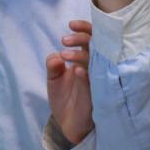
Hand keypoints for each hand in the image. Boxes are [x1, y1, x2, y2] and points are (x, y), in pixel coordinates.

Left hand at [45, 20, 93, 144]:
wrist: (67, 124)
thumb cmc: (64, 98)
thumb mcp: (53, 79)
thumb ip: (53, 66)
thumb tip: (55, 56)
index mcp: (85, 59)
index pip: (90, 38)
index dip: (83, 29)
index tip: (71, 25)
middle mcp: (94, 67)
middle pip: (96, 45)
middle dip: (81, 38)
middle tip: (64, 40)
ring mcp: (96, 80)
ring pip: (96, 61)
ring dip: (80, 55)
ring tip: (64, 54)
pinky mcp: (96, 95)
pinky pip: (94, 82)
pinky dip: (85, 75)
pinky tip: (76, 70)